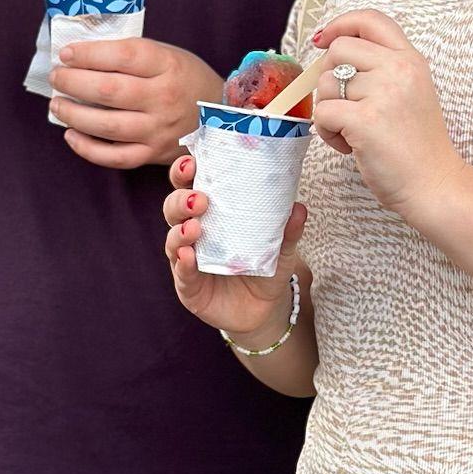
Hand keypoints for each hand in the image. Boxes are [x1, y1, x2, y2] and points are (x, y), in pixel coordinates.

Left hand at [50, 39, 222, 169]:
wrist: (221, 114)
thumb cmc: (185, 78)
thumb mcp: (167, 54)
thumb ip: (129, 54)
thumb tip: (78, 54)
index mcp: (168, 65)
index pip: (123, 55)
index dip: (88, 54)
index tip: (66, 53)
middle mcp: (164, 98)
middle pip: (109, 91)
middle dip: (72, 82)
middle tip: (56, 77)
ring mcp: (159, 129)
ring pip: (107, 126)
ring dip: (73, 114)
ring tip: (57, 104)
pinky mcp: (154, 154)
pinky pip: (115, 157)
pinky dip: (87, 148)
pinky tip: (71, 134)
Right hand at [164, 153, 312, 339]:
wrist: (265, 311)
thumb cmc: (265, 268)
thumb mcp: (280, 248)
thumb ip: (288, 230)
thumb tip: (299, 207)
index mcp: (212, 214)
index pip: (190, 185)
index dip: (185, 172)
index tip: (192, 162)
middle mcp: (194, 232)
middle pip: (174, 208)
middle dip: (182, 199)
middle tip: (200, 199)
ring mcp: (188, 259)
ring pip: (173, 238)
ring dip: (180, 230)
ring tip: (195, 227)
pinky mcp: (189, 286)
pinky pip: (181, 273)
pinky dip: (183, 263)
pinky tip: (189, 256)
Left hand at [308, 9, 466, 223]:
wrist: (435, 184)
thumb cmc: (417, 145)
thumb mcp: (411, 92)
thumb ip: (382, 69)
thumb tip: (331, 52)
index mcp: (411, 60)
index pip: (371, 20)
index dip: (340, 24)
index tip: (323, 40)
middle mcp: (399, 69)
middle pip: (338, 50)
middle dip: (330, 79)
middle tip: (348, 107)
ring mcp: (383, 93)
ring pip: (326, 83)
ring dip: (330, 111)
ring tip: (354, 132)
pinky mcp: (366, 120)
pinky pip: (323, 112)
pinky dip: (328, 132)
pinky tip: (350, 146)